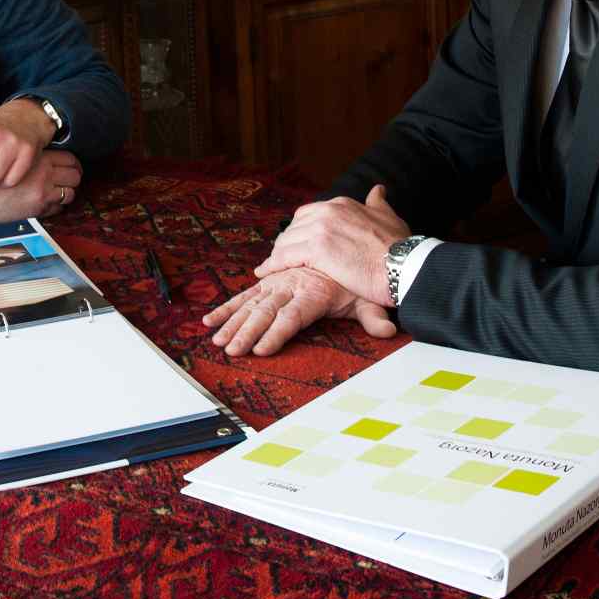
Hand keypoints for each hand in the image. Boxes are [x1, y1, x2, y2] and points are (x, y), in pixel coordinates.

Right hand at [0, 149, 81, 224]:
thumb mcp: (6, 156)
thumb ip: (26, 155)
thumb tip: (42, 155)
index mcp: (37, 159)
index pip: (69, 159)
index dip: (72, 163)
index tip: (69, 166)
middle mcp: (44, 176)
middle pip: (75, 175)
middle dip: (73, 178)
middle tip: (68, 179)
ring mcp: (42, 195)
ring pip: (71, 193)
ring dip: (66, 192)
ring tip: (57, 191)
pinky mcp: (37, 211)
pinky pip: (58, 209)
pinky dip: (55, 206)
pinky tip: (45, 203)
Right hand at [201, 266, 396, 356]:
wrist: (356, 247)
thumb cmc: (362, 274)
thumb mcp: (369, 297)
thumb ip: (374, 316)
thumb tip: (388, 330)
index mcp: (314, 292)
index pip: (292, 316)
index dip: (276, 333)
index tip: (261, 350)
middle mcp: (293, 285)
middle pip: (266, 311)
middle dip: (246, 332)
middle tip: (230, 351)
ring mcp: (280, 283)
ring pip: (252, 303)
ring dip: (232, 321)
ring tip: (216, 339)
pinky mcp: (272, 282)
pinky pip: (248, 294)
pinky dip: (229, 306)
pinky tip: (210, 320)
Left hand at [253, 185, 407, 306]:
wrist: (405, 265)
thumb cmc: (401, 247)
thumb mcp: (389, 217)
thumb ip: (378, 203)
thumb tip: (378, 189)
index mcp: (342, 204)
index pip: (309, 214)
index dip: (301, 231)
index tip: (298, 243)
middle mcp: (328, 211)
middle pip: (294, 226)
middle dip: (287, 242)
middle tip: (283, 258)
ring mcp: (321, 229)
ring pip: (286, 240)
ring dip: (278, 254)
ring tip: (273, 267)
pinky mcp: (316, 249)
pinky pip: (284, 256)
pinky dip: (272, 264)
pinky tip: (265, 272)